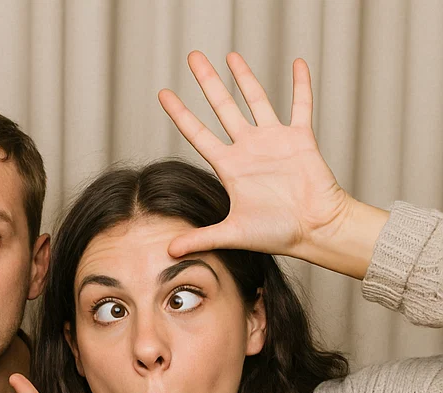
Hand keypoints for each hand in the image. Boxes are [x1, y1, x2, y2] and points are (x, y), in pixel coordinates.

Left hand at [158, 52, 381, 274]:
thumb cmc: (276, 233)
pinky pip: (301, 104)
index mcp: (230, 167)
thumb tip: (168, 251)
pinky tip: (298, 62)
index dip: (180, 114)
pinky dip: (301, 84)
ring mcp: (274, 140)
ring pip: (256, 99)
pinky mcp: (300, 138)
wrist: (314, 229)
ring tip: (230, 54)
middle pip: (223, 107)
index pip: (198, 134)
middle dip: (207, 82)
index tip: (163, 94)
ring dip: (244, 76)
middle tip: (192, 57)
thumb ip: (200, 238)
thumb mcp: (232, 234)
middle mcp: (248, 149)